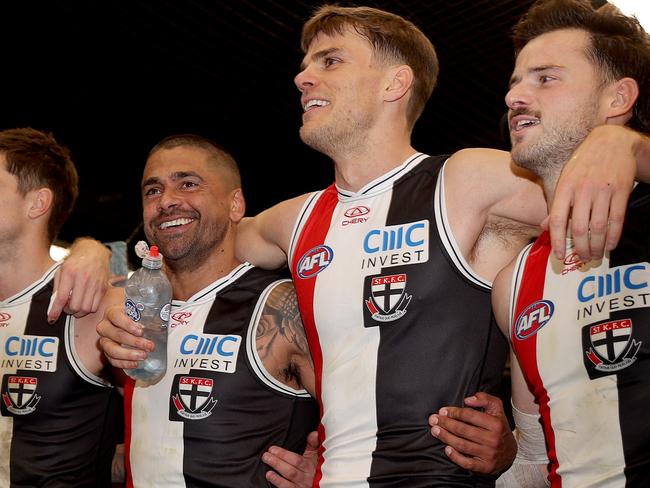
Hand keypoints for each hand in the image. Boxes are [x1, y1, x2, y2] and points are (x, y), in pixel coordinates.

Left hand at [48, 237, 110, 322]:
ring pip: (86, 309)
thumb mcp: (61, 270)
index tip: (51, 319)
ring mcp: (95, 283)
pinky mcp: (103, 287)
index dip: (55, 311)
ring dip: (78, 312)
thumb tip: (54, 306)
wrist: (94, 252)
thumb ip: (57, 287)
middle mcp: (83, 278)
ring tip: (75, 305)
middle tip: (66, 307)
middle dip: (68, 311)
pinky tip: (84, 302)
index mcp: (70, 273)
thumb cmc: (75, 261)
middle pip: (74, 306)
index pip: (61, 298)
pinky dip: (88, 308)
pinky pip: (95, 306)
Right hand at [97, 305, 153, 368]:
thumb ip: (145, 314)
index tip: (141, 331)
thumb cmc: (133, 315)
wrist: (123, 319)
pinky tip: (135, 363)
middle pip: (116, 334)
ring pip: (111, 349)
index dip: (128, 324)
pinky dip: (124, 363)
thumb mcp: (138, 311)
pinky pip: (111, 359)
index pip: (116, 317)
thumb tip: (162, 321)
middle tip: (149, 346)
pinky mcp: (105, 351)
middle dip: (134, 342)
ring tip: (143, 356)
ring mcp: (104, 339)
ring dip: (128, 354)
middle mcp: (105, 326)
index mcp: (112, 312)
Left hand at [263, 431, 318, 486]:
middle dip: (277, 463)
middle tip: (266, 456)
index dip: (284, 455)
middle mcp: (306, 477)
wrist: (325, 483)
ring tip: (267, 472)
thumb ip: (314, 444)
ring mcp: (302, 487)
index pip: (297, 460)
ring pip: (288, 484)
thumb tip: (314, 433)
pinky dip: (280, 486)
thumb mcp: (318, 455)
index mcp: (310, 466)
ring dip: (277, 478)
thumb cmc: (319, 467)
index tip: (272, 449)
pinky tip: (272, 482)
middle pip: (290, 471)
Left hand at [428, 392, 515, 474]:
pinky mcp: (485, 467)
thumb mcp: (496, 409)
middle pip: (463, 430)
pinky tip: (447, 449)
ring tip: (435, 431)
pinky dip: (455, 456)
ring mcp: (489, 454)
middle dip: (446, 424)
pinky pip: (467, 463)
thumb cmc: (498, 427)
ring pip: (462, 445)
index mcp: (495, 424)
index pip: (469, 415)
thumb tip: (467, 400)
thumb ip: (484, 398)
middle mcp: (493, 439)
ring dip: (446, 437)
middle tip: (433, 420)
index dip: (454, 412)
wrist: (510, 452)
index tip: (442, 411)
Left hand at [547, 125, 636, 260]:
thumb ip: (555, 203)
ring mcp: (602, 191)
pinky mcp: (621, 191)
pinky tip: (610, 245)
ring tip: (596, 255)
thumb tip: (543, 227)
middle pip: (578, 228)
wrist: (611, 141)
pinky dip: (613, 236)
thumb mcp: (564, 179)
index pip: (556, 220)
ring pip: (598, 227)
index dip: (556, 241)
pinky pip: (616, 219)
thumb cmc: (583, 163)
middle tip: (583, 259)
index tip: (559, 256)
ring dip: (597, 246)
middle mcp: (582, 190)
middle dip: (580, 248)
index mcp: (564, 188)